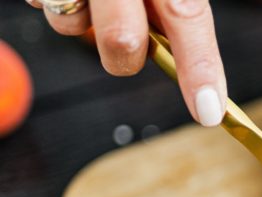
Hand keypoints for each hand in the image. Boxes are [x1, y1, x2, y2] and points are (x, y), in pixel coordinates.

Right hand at [27, 0, 225, 126]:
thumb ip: (180, 6)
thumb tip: (201, 70)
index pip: (187, 15)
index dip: (200, 67)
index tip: (209, 112)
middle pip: (123, 43)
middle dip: (128, 53)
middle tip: (130, 29)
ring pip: (72, 27)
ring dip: (85, 21)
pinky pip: (43, 3)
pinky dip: (58, 0)